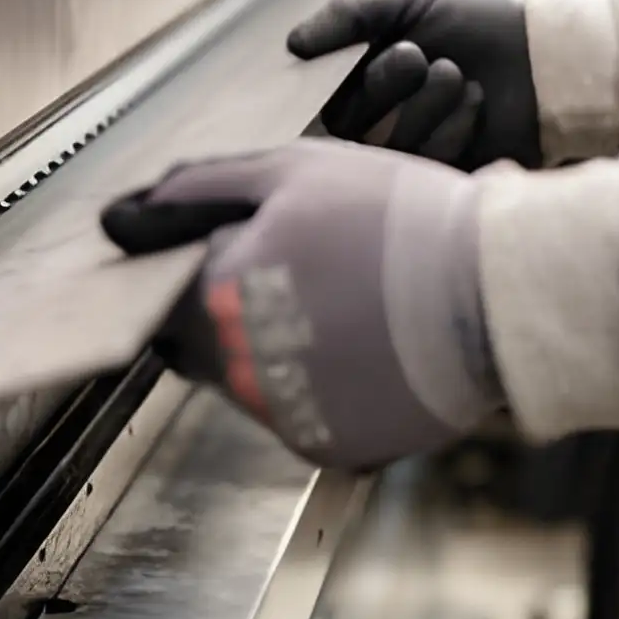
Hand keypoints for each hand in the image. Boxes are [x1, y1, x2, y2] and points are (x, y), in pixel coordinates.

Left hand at [101, 141, 500, 469]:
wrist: (498, 292)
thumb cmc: (395, 218)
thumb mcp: (289, 171)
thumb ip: (196, 190)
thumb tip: (120, 217)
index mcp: (215, 298)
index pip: (156, 298)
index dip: (185, 272)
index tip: (225, 254)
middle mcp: (236, 370)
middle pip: (199, 343)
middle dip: (229, 308)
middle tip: (299, 272)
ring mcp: (282, 415)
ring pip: (249, 379)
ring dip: (275, 346)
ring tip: (346, 302)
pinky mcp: (330, 447)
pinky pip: (300, 413)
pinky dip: (321, 385)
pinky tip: (367, 345)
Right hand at [287, 0, 540, 169]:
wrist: (548, 55)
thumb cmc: (478, 23)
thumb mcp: (411, 4)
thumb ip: (349, 16)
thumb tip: (291, 44)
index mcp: (361, 83)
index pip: (319, 102)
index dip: (343, 84)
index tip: (385, 51)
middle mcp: (376, 123)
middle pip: (347, 126)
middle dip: (383, 85)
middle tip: (418, 56)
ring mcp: (409, 155)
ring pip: (386, 146)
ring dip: (424, 104)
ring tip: (458, 75)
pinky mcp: (443, 179)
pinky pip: (426, 165)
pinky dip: (452, 129)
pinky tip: (477, 102)